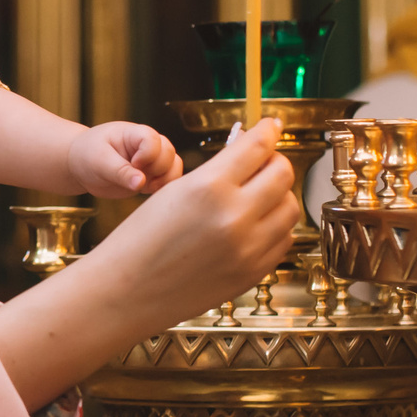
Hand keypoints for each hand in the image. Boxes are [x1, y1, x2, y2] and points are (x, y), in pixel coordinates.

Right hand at [0, 120, 297, 408]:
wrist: (127, 290)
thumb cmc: (139, 241)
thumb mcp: (175, 190)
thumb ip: (218, 171)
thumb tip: (250, 152)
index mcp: (209, 188)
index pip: (258, 147)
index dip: (268, 131)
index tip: (270, 126)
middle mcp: (235, 217)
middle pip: (282, 173)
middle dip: (274, 161)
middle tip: (263, 160)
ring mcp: (248, 249)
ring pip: (289, 207)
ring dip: (278, 195)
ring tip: (257, 195)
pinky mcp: (253, 272)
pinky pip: (283, 240)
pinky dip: (275, 226)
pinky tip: (254, 224)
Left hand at [69, 121, 184, 196]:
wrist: (80, 166)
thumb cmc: (87, 155)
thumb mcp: (99, 161)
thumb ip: (120, 172)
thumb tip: (141, 183)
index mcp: (134, 134)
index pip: (154, 140)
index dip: (148, 155)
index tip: (133, 164)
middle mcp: (147, 145)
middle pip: (169, 153)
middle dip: (157, 168)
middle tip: (137, 177)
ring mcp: (151, 161)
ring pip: (174, 167)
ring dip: (164, 179)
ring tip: (146, 186)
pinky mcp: (150, 177)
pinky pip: (168, 181)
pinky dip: (163, 188)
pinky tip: (146, 190)